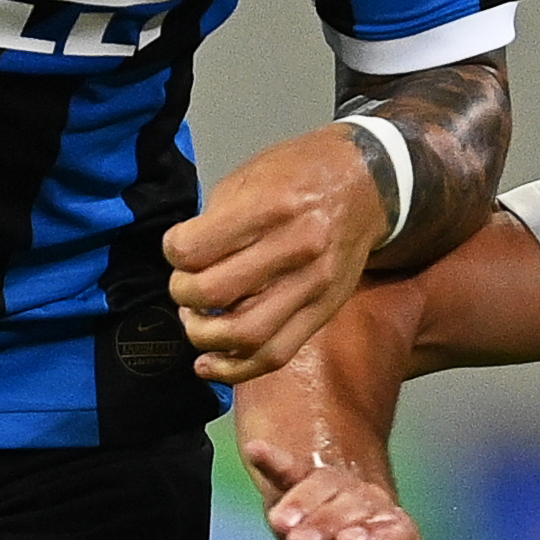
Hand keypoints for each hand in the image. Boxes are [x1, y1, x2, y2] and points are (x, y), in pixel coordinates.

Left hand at [168, 123, 385, 383]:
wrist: (367, 184)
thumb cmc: (300, 171)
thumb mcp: (251, 176)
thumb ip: (216, 220)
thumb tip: (184, 262)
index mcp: (271, 206)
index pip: (194, 249)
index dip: (172, 251)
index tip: (177, 248)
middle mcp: (295, 249)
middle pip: (214, 294)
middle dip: (182, 294)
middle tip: (184, 285)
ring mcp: (313, 286)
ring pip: (244, 335)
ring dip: (203, 335)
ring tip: (196, 319)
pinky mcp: (323, 312)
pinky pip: (275, 356)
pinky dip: (235, 368)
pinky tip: (208, 364)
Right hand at [235, 427, 424, 539]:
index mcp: (399, 539)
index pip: (399, 530)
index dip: (376, 534)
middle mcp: (373, 507)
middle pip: (354, 504)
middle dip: (327, 520)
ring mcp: (341, 491)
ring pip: (325, 486)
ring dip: (302, 503)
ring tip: (280, 524)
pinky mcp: (310, 482)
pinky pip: (293, 470)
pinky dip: (274, 462)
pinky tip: (257, 453)